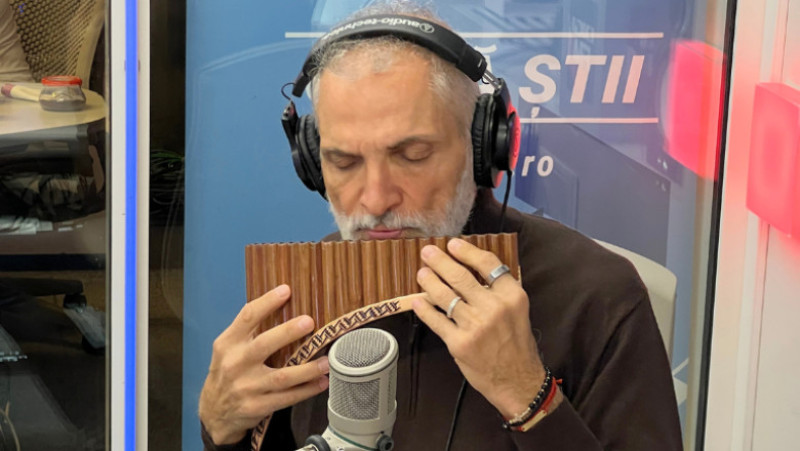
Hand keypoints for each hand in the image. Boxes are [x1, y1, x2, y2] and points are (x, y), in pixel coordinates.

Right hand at [198, 285, 329, 444]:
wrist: (214, 411)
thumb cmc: (227, 372)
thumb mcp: (228, 349)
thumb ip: (248, 331)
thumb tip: (282, 305)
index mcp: (228, 344)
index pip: (247, 318)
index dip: (266, 302)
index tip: (286, 290)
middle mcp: (236, 364)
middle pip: (263, 345)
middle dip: (287, 332)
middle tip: (309, 322)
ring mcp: (246, 387)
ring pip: (281, 377)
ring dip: (306, 369)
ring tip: (325, 362)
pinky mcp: (257, 407)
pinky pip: (286, 398)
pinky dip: (306, 390)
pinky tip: (321, 382)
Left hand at [412, 238, 559, 418]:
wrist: (517, 380)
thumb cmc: (517, 343)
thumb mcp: (518, 311)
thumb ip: (499, 289)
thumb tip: (471, 267)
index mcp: (512, 295)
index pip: (487, 263)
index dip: (467, 251)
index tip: (452, 244)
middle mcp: (494, 307)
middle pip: (461, 276)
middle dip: (440, 262)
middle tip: (427, 252)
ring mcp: (475, 325)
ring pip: (445, 295)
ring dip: (429, 281)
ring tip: (421, 273)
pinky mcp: (459, 342)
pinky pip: (436, 320)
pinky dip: (424, 308)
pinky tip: (418, 300)